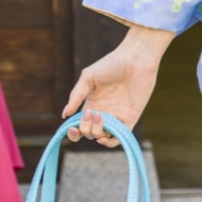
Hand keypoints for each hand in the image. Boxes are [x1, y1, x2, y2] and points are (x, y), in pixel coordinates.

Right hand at [62, 24, 174, 146]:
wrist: (136, 59)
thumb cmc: (112, 64)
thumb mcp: (88, 77)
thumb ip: (76, 95)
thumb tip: (65, 114)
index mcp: (92, 104)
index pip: (80, 125)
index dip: (74, 132)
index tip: (72, 128)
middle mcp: (103, 113)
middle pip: (89, 133)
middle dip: (86, 128)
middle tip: (91, 113)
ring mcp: (117, 117)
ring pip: (102, 137)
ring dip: (97, 133)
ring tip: (100, 115)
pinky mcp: (130, 118)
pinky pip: (119, 138)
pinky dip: (110, 143)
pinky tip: (103, 139)